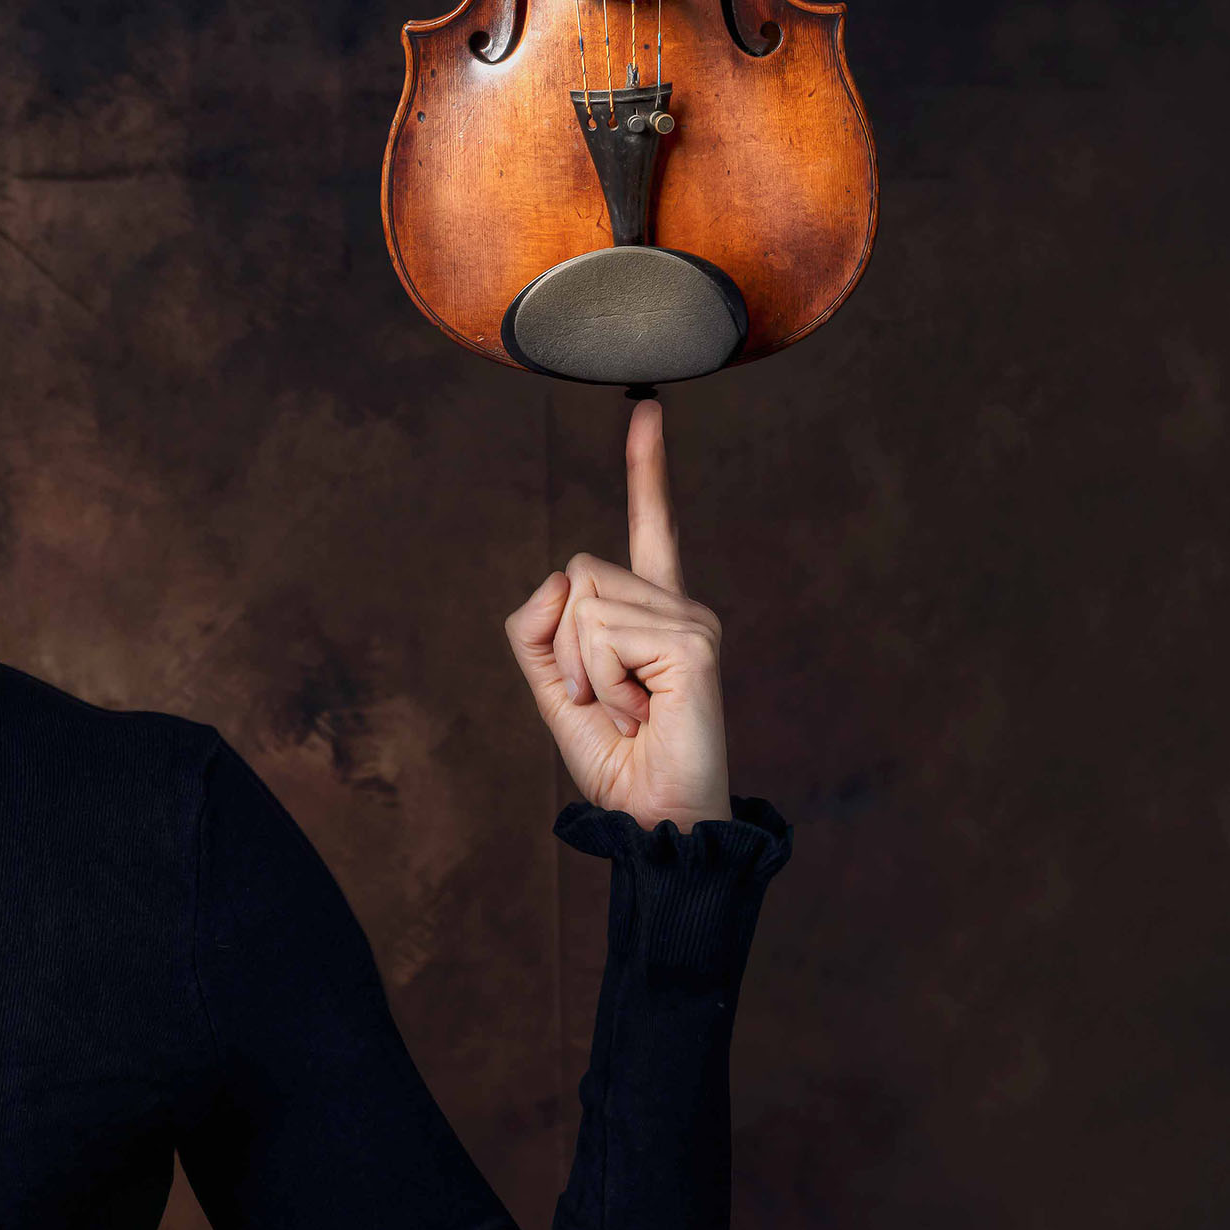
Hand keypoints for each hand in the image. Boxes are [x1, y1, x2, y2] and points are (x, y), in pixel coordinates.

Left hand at [506, 397, 731, 831]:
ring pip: (582, 603)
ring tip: (627, 709)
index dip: (646, 469)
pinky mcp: (693, 645)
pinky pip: (601, 634)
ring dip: (582, 671)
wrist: (654, 820)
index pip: (649, 527)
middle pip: (577, 573)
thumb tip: (558, 576)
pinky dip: (600, 681)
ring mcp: (692, 622)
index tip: (647, 409)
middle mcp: (680, 606)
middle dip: (564, 645)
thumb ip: (536, 629)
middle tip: (608, 700)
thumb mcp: (554, 690)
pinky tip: (642, 710)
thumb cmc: (616, 761)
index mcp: (652, 612)